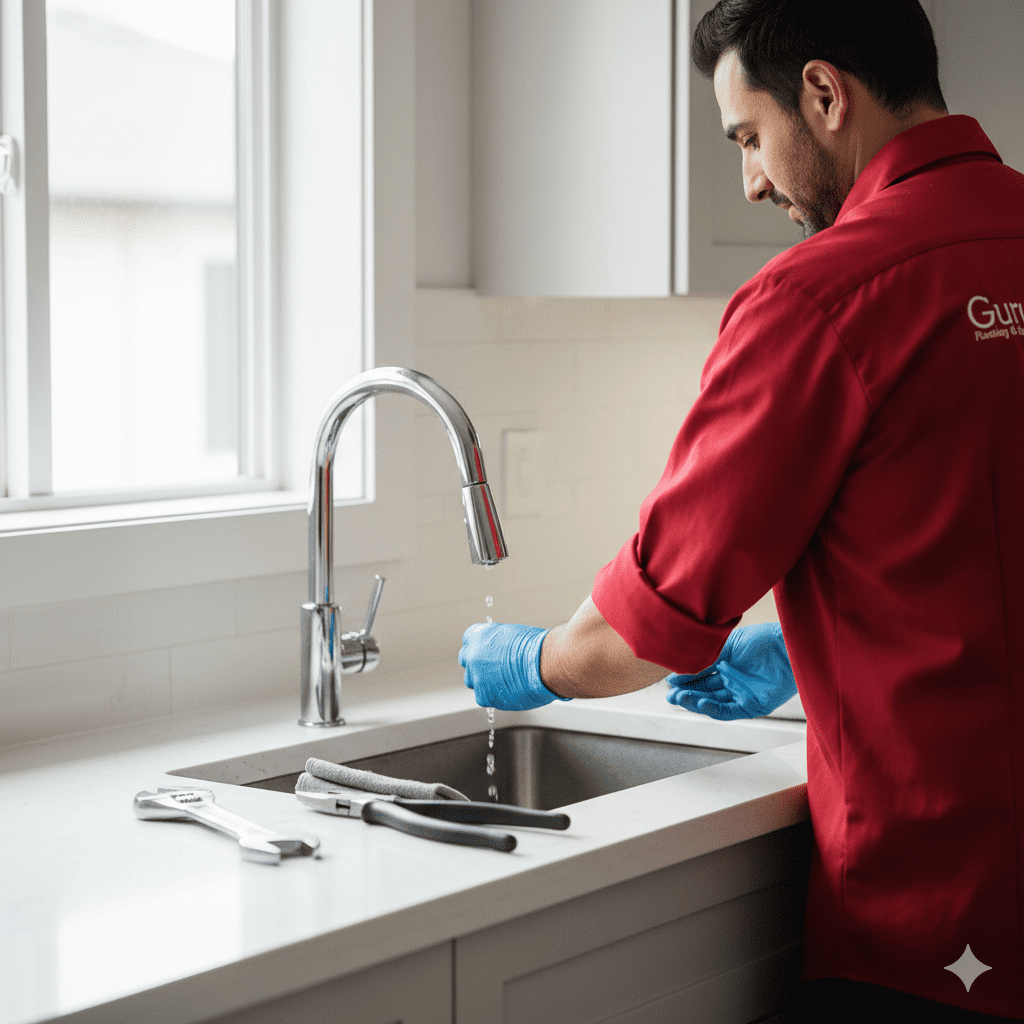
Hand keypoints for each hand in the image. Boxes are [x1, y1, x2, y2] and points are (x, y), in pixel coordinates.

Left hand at [459, 622, 570, 710]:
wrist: (546, 664)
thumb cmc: (538, 647)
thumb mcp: (514, 635)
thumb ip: (499, 643)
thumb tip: (499, 651)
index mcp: (480, 635)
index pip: (469, 640)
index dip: (480, 646)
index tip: (487, 651)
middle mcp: (474, 656)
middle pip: (467, 660)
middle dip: (478, 664)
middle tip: (494, 667)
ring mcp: (477, 677)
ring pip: (473, 681)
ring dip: (485, 681)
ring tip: (505, 681)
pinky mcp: (484, 696)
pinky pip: (484, 697)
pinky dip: (495, 695)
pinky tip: (510, 690)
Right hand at [665, 622, 794, 719]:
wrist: (786, 647)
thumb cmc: (762, 640)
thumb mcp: (727, 644)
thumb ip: (706, 657)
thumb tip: (684, 665)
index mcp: (724, 662)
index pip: (699, 674)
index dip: (684, 678)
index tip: (670, 680)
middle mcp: (731, 679)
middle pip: (703, 690)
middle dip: (685, 693)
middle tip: (670, 695)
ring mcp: (740, 692)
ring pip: (712, 702)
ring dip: (695, 702)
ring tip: (681, 698)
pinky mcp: (751, 705)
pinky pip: (728, 711)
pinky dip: (713, 710)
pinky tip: (701, 704)